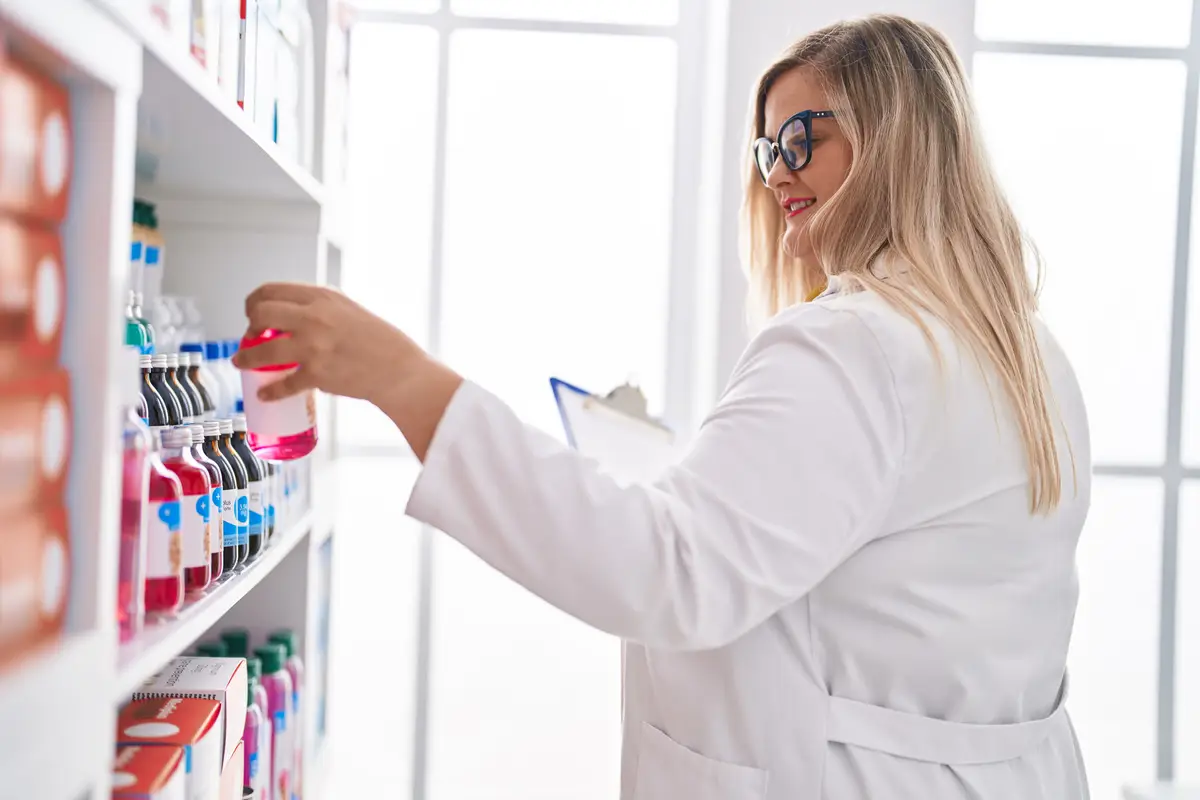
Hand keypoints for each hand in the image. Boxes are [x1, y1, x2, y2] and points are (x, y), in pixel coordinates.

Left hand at [234, 282, 418, 402]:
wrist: (399, 370)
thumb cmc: (379, 341)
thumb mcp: (348, 309)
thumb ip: (320, 308)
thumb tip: (292, 315)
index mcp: (322, 297)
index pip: (271, 290)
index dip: (254, 302)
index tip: (253, 314)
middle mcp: (314, 317)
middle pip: (260, 314)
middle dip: (248, 327)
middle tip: (250, 338)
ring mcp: (314, 346)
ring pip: (262, 350)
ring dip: (246, 358)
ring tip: (242, 363)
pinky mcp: (317, 374)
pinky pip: (283, 384)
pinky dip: (270, 391)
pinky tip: (265, 394)